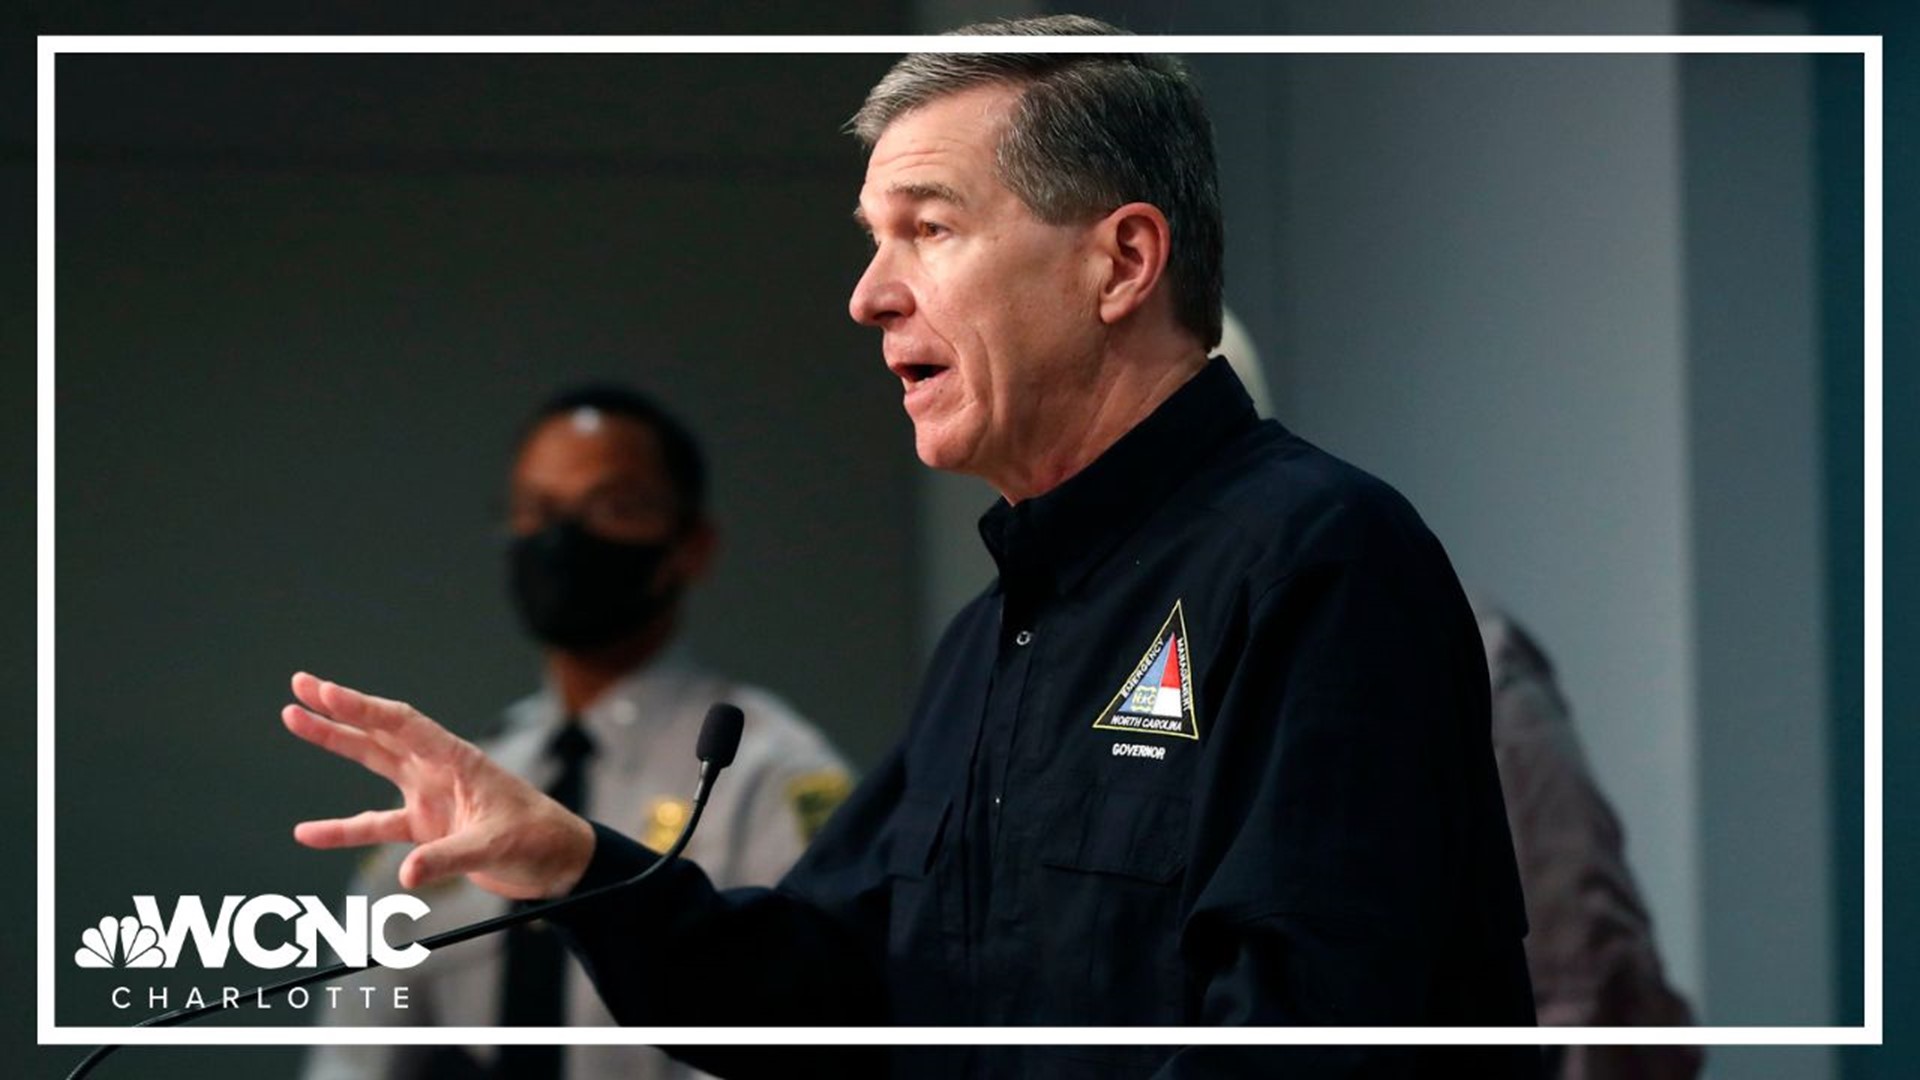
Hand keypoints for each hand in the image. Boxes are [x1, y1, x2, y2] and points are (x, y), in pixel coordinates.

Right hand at [281, 671, 594, 898]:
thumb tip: (407, 873)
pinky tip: (308, 832)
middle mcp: (438, 770)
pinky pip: (374, 826)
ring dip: (336, 743)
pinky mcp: (427, 828)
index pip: (403, 725)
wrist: (557, 862)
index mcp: (458, 759)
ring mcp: (430, 796)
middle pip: (381, 731)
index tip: (325, 692)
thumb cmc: (538, 839)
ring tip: (295, 720)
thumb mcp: (495, 846)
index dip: (363, 708)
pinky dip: (342, 830)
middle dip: (341, 709)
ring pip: (373, 762)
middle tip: (300, 686)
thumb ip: (449, 857)